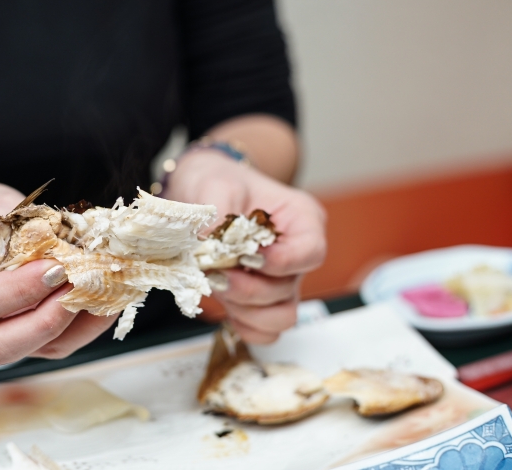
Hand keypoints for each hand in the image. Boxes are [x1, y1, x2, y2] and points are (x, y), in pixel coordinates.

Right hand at [0, 183, 116, 363]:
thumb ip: (26, 232)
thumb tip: (76, 249)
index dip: (20, 291)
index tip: (57, 268)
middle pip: (1, 345)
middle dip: (50, 319)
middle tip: (83, 284)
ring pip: (31, 352)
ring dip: (73, 325)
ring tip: (102, 292)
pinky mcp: (12, 342)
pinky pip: (49, 347)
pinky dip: (79, 327)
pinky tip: (101, 302)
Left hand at [165, 151, 326, 342]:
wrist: (200, 191)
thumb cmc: (217, 181)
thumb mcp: (215, 184)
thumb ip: (216, 213)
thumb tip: (209, 246)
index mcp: (302, 220)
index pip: (311, 253)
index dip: (281, 263)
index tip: (248, 257)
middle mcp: (297, 254)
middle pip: (289, 289)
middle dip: (249, 287)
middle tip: (214, 270)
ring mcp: (281, 280)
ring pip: (281, 317)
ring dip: (246, 310)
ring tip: (217, 286)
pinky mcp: (261, 299)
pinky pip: (265, 330)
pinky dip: (245, 325)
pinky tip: (224, 306)